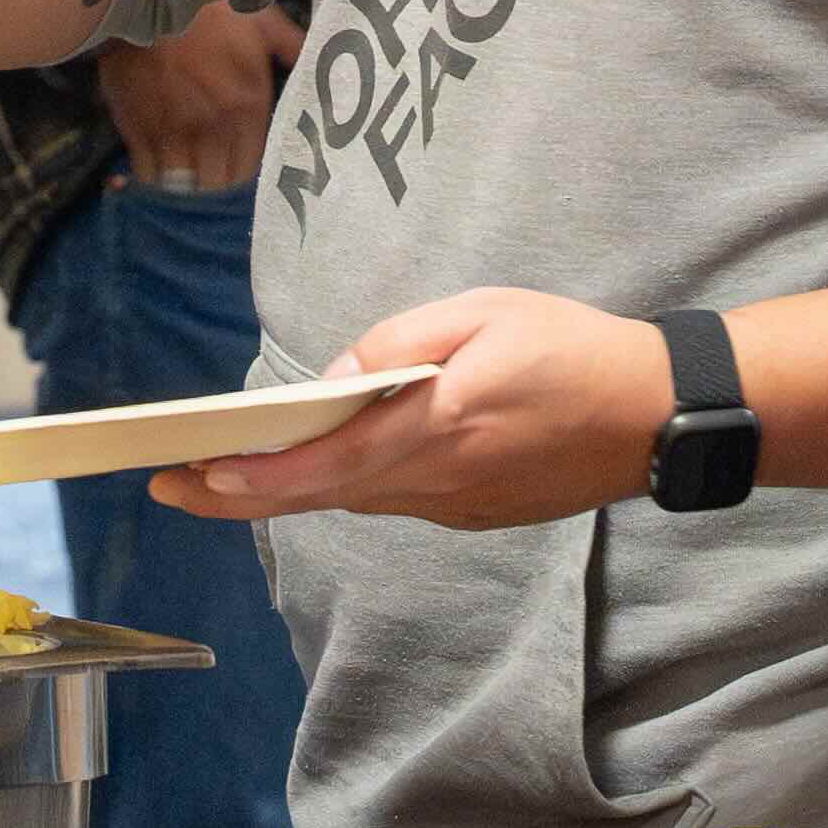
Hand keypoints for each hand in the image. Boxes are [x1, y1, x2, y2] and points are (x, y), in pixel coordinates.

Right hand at [97, 1, 301, 192]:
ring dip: (184, 187)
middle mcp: (214, 129)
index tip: (237, 169)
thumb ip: (292, 49)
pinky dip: (152, 177)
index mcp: (247, 108)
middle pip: (217, 184)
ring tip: (184, 181)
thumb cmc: (210, 6)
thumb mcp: (263, 22)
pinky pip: (148, 173)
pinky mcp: (137, 130)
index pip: (251, 168)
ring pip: (182, 185)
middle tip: (210, 178)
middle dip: (215, 186)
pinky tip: (156, 171)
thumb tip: (318, 65)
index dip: (244, 173)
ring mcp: (173, 133)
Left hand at [153, 286, 663, 529]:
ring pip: (356, 501)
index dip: (258, 478)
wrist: (655, 415)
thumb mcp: (484, 313)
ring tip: (223, 474)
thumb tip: (336, 375)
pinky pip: (395, 500)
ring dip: (290, 492)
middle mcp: (441, 481)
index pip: (328, 464)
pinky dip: (347, 485)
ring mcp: (458, 507)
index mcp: (440, 427)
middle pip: (324, 496)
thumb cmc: (573, 348)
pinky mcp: (475, 514)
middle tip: (172, 487)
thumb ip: (401, 344)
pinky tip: (320, 466)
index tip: (199, 476)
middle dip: (242, 495)